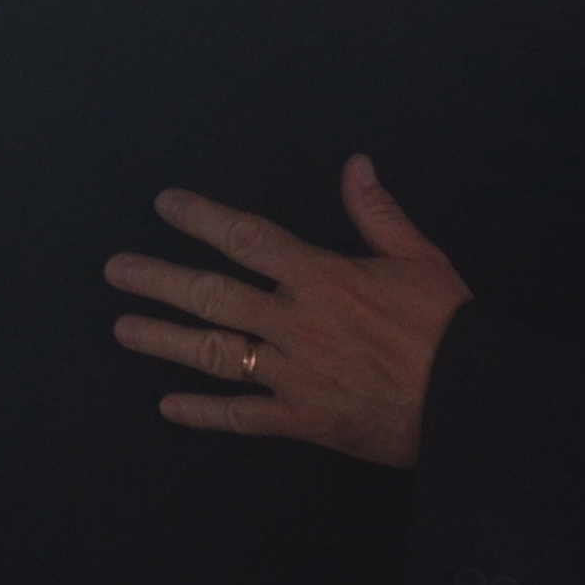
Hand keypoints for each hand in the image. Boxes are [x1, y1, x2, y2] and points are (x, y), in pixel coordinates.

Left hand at [106, 156, 470, 467]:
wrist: (469, 402)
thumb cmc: (448, 327)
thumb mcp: (419, 258)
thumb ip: (378, 213)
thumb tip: (355, 165)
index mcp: (321, 277)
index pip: (248, 239)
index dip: (203, 218)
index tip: (166, 205)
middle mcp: (294, 322)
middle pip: (212, 295)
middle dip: (159, 280)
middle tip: (116, 271)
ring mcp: (292, 374)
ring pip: (214, 354)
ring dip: (164, 340)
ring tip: (123, 329)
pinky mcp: (302, 419)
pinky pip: (242, 417)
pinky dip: (203, 414)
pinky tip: (169, 408)